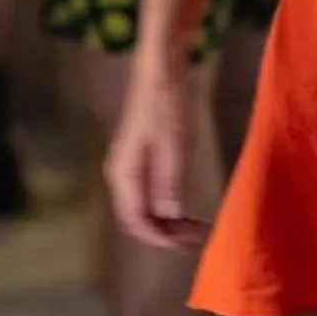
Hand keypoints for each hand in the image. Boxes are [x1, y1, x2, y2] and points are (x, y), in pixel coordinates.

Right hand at [105, 55, 205, 249]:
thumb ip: (169, 181)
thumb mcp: (173, 144)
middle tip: (196, 238)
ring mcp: (129, 167)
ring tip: (194, 227)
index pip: (136, 220)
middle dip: (164, 234)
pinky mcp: (140, 159)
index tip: (185, 246)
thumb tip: (168, 215)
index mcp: (124, 172)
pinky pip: (148, 194)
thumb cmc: (167, 103)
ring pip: (143, 208)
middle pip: (136, 218)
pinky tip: (185, 208)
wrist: (161, 69)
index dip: (159, 239)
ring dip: (166, 222)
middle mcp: (121, 174)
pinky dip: (166, 207)